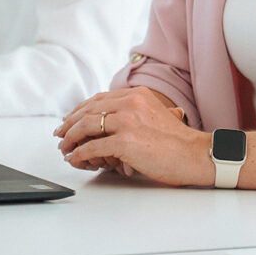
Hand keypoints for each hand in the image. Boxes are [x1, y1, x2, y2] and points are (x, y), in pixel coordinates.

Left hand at [54, 86, 207, 184]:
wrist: (195, 155)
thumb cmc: (179, 142)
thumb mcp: (158, 115)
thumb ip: (136, 114)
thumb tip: (112, 123)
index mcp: (137, 95)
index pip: (99, 99)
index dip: (80, 110)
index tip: (70, 120)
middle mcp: (131, 103)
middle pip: (88, 110)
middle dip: (69, 123)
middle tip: (59, 135)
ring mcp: (127, 122)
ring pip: (86, 126)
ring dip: (70, 138)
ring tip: (64, 149)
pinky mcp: (125, 142)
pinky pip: (92, 147)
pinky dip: (80, 154)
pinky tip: (76, 159)